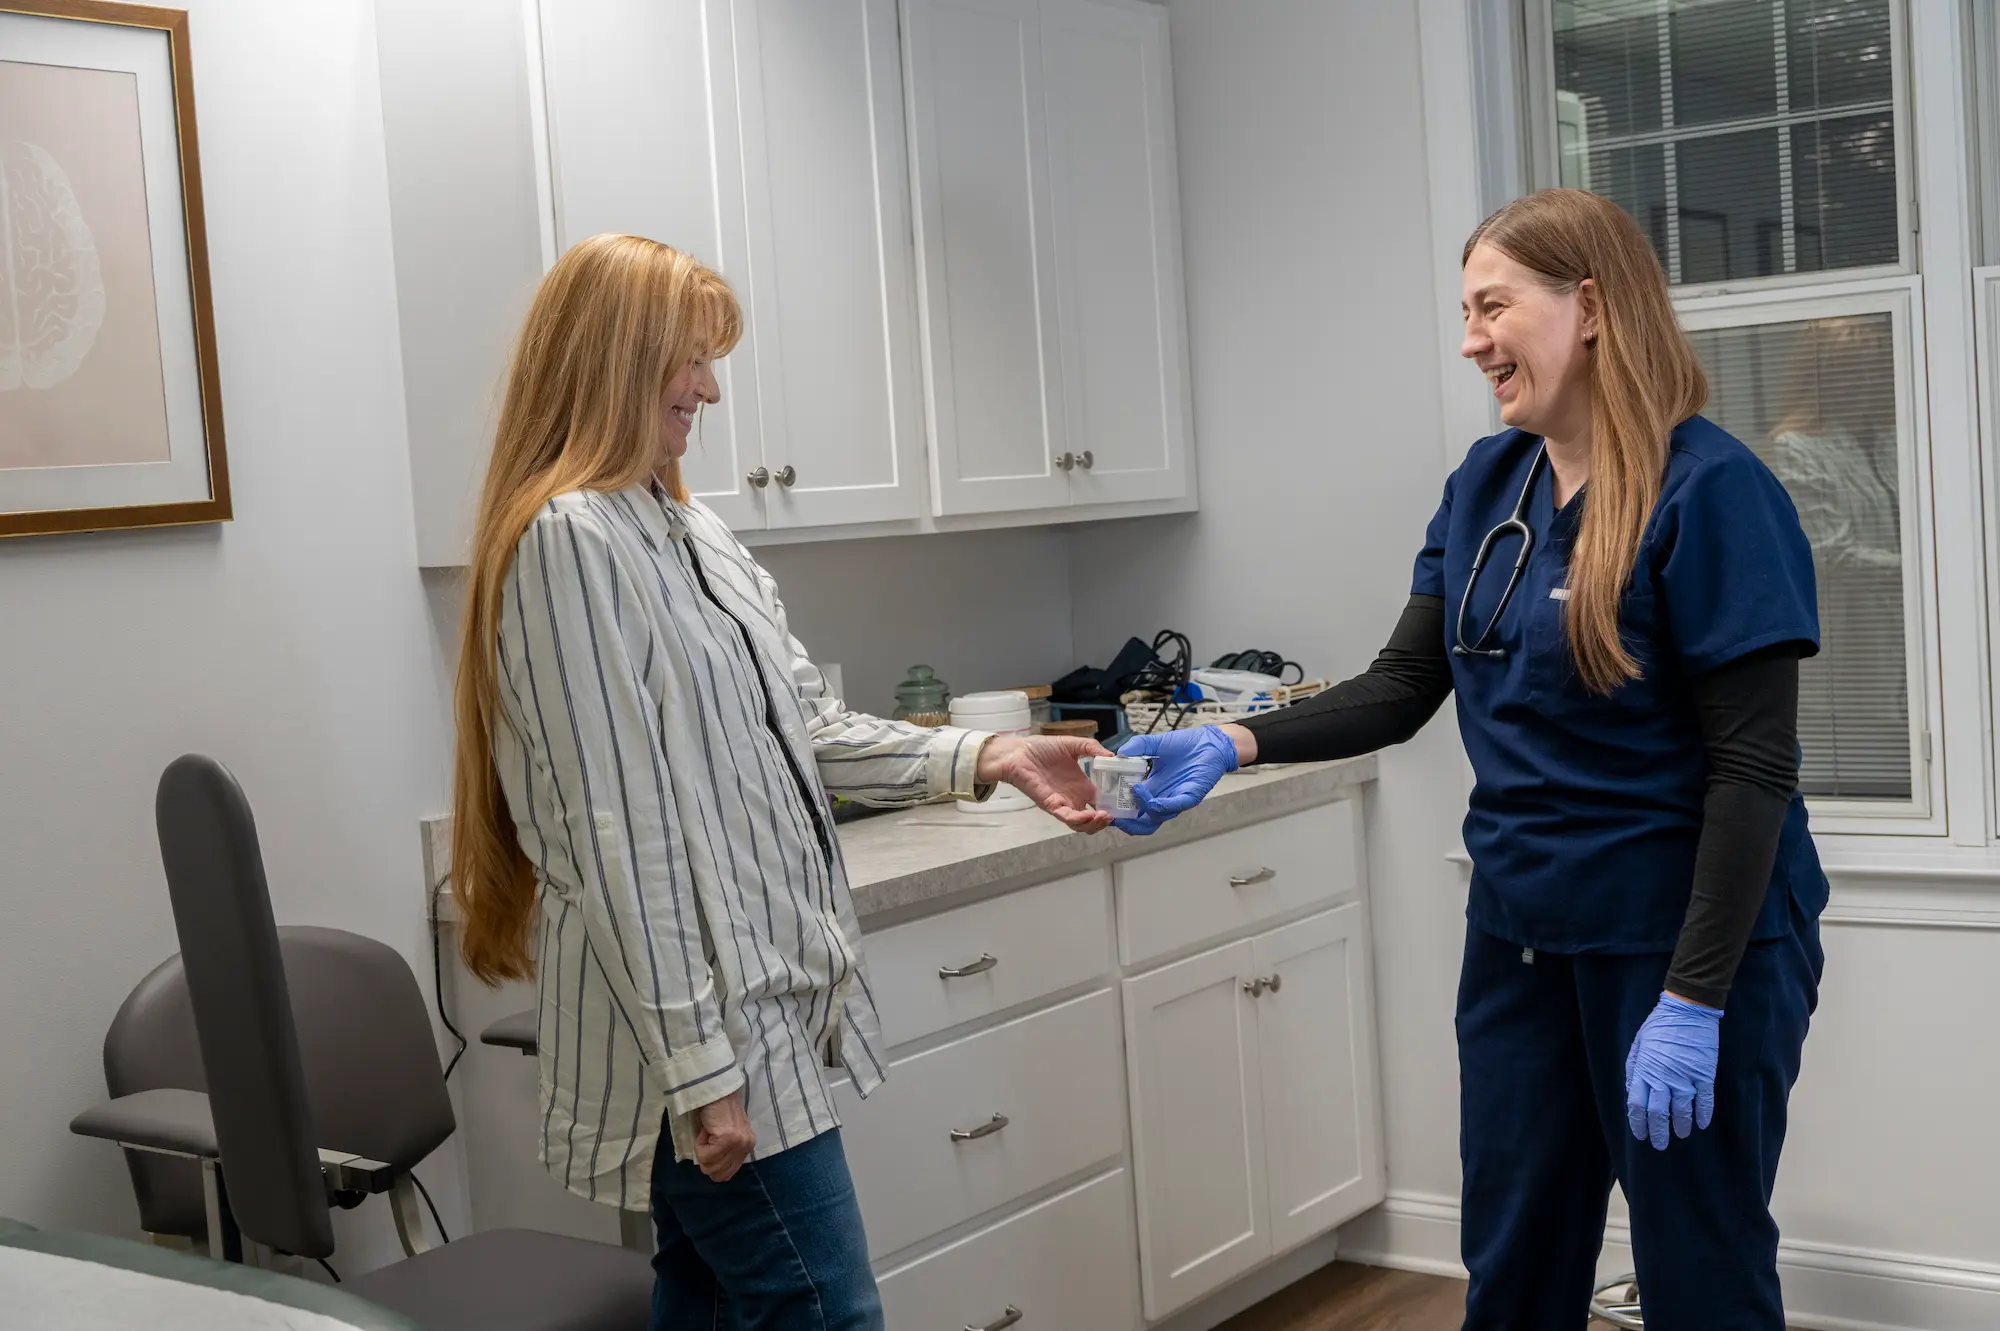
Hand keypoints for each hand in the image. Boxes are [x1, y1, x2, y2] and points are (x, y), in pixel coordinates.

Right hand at [694, 1091, 755, 1181]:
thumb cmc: (718, 1110)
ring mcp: (738, 1143)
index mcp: (747, 1146)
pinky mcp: (727, 1139)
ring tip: (708, 1133)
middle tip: (708, 1139)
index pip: (727, 1174)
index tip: (711, 1145)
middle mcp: (746, 1146)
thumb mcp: (727, 1134)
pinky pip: (705, 1155)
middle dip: (706, 1159)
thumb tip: (713, 1167)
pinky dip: (699, 1144)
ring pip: (710, 1166)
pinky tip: (706, 1130)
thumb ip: (726, 1151)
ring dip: (702, 1150)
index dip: (712, 1163)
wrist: (716, 1090)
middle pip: (718, 1174)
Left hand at [976, 735, 1115, 831]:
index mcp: (1082, 786)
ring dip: (1094, 824)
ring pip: (1080, 824)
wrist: (1018, 751)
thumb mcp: (1072, 745)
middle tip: (1116, 815)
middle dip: (1105, 822)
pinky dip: (1078, 819)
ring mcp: (1062, 803)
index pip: (1101, 802)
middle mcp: (1074, 798)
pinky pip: (1066, 817)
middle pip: (1092, 820)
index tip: (1126, 803)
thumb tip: (1112, 756)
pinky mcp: (1050, 804)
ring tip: (1106, 817)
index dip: (1114, 806)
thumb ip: (1092, 748)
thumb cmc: (1041, 749)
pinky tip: (1090, 814)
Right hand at [1113, 725, 1245, 834]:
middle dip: (1128, 823)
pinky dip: (1160, 805)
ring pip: (1156, 817)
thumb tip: (1119, 753)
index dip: (1120, 811)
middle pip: (1143, 822)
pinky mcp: (1190, 796)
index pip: (1133, 808)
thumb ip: (1138, 746)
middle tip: (1114, 816)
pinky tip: (1148, 795)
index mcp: (1153, 788)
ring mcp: (1176, 799)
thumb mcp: (1156, 743)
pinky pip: (1174, 806)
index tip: (1106, 805)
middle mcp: (1163, 797)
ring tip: (1132, 792)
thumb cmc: (1187, 745)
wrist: (1210, 742)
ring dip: (1142, 808)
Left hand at [1624, 992, 1721, 1150]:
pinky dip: (1703, 1115)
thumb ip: (1634, 1069)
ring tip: (1680, 1135)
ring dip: (1681, 1126)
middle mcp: (1663, 1078)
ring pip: (1682, 1111)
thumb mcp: (1638, 1044)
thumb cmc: (1659, 1027)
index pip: (1637, 1105)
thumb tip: (1632, 1091)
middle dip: (1658, 1132)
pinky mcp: (1704, 1074)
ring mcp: (1685, 1077)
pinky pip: (1705, 1101)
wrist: (1687, 1011)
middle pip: (1658, 1113)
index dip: (1638, 1123)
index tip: (1640, 1135)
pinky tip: (1701, 1125)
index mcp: (1644, 1070)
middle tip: (1659, 1145)